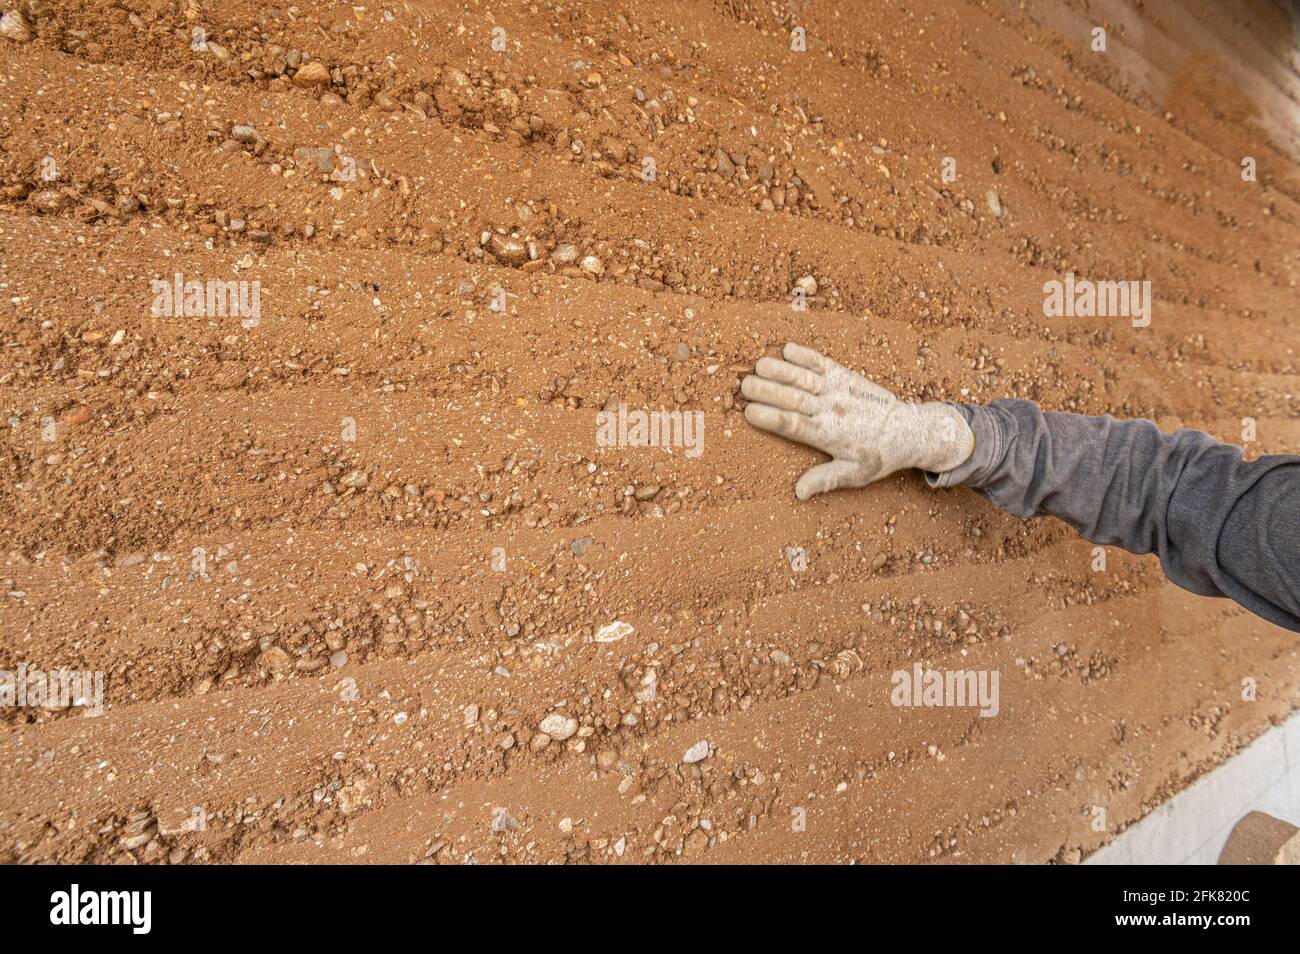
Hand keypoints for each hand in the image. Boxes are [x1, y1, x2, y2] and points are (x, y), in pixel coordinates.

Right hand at [741, 343, 973, 499]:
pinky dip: (805, 355)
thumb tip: (799, 492)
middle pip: (792, 398)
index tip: (749, 413)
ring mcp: (838, 390)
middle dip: (766, 391)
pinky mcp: (845, 376)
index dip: (770, 418)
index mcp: (828, 435)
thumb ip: (825, 480)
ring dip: (780, 370)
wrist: (907, 430)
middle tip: (743, 386)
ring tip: (757, 365)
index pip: (793, 425)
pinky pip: (821, 363)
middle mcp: (830, 410)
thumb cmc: (877, 456)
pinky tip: (787, 349)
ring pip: (803, 378)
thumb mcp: (853, 474)